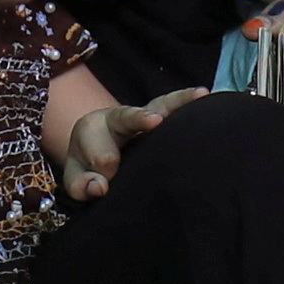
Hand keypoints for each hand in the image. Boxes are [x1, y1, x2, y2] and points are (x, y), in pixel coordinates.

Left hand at [56, 86, 209, 201]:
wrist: (96, 153)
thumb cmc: (89, 169)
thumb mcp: (76, 181)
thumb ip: (82, 185)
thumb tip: (101, 187)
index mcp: (91, 129)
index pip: (99, 154)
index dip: (102, 175)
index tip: (103, 188)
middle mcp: (117, 116)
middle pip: (126, 117)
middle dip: (138, 120)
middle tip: (154, 121)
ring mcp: (142, 115)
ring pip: (158, 105)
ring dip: (175, 103)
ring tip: (197, 95)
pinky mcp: (162, 118)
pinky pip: (175, 108)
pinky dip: (189, 102)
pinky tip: (207, 96)